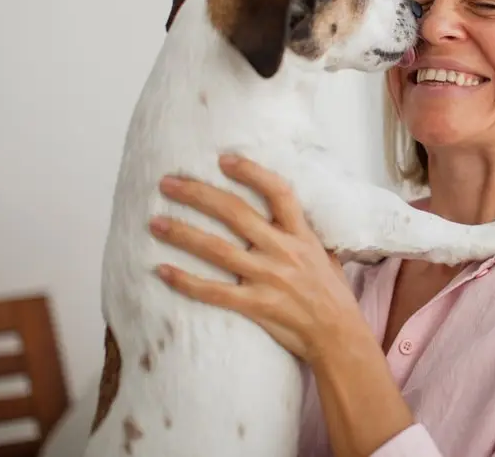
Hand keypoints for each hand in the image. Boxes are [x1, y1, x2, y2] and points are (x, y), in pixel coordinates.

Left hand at [149, 153, 364, 362]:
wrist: (339, 335)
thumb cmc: (332, 294)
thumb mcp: (324, 254)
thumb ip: (301, 233)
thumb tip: (281, 214)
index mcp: (301, 235)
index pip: (278, 192)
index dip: (251, 172)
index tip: (223, 159)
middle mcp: (283, 251)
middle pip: (236, 214)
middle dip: (199, 195)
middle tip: (168, 184)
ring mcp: (268, 278)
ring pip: (217, 250)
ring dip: (183, 234)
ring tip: (155, 223)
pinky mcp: (256, 306)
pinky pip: (214, 292)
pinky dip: (186, 282)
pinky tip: (162, 271)